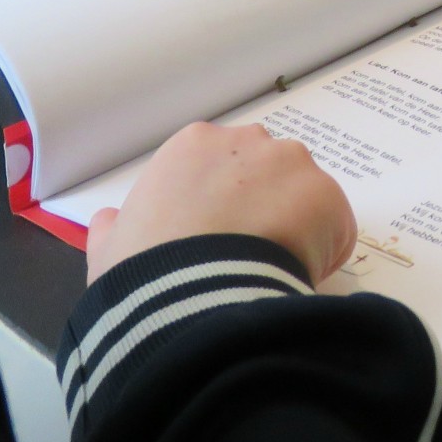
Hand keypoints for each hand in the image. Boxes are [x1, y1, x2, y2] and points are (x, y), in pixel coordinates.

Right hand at [86, 122, 356, 286]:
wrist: (194, 301)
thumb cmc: (146, 273)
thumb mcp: (110, 250)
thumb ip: (113, 228)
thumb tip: (108, 222)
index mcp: (193, 145)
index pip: (220, 168)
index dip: (222, 207)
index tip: (218, 239)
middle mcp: (247, 141)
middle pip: (266, 172)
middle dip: (263, 207)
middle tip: (248, 256)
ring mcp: (291, 164)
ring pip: (303, 195)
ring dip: (295, 226)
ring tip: (271, 271)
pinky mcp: (328, 197)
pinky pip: (333, 226)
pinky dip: (323, 252)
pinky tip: (295, 279)